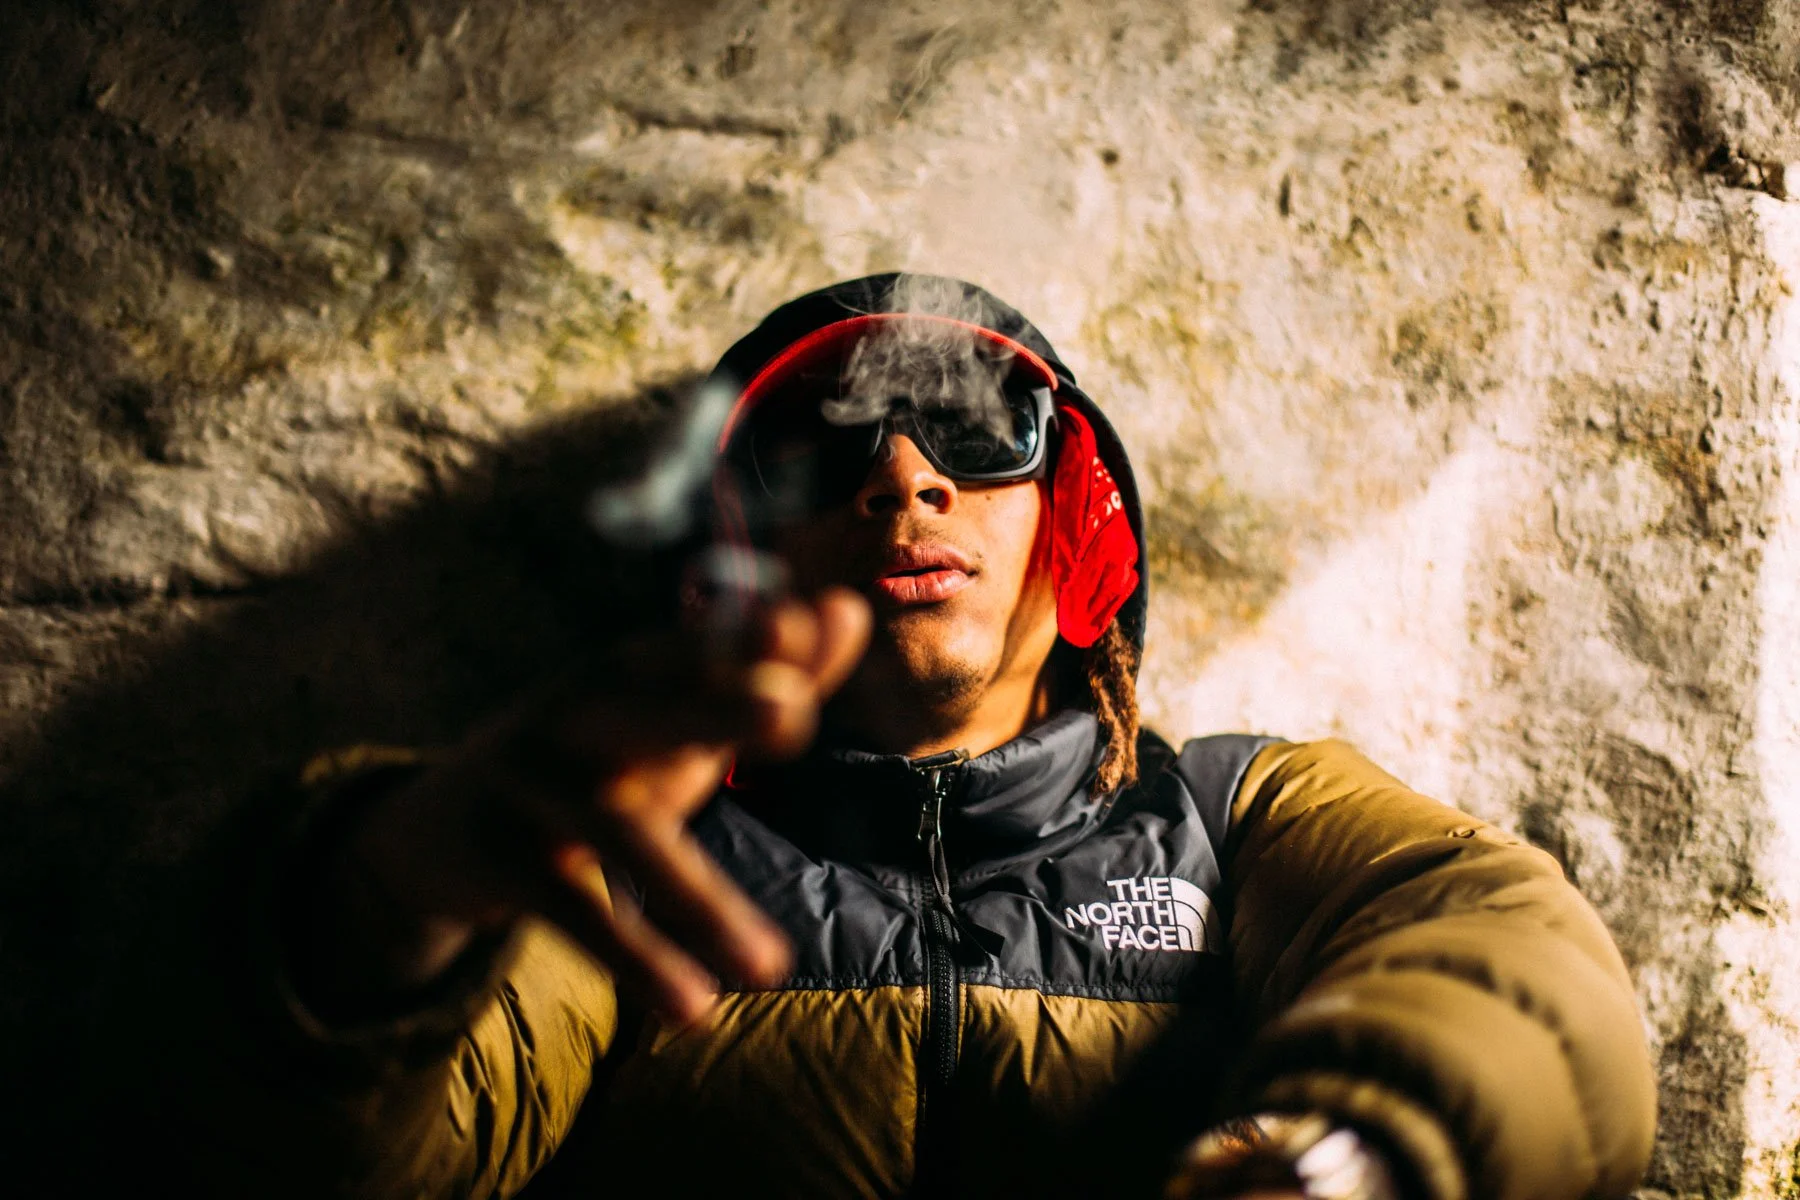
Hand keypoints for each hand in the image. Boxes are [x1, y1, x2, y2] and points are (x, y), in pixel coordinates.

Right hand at [297, 588, 870, 1023]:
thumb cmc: (596, 759)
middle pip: (656, 706)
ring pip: (624, 835)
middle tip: (794, 710)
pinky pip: (575, 912)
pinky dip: (635, 958)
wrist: (439, 827)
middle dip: (722, 703)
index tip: (799, 621)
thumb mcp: (672, 719)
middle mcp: (579, 713)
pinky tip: (694, 1006)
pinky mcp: (504, 858)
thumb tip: (848, 608)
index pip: (696, 646)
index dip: (745, 636)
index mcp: (629, 671)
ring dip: (701, 903)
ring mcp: (535, 783)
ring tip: (769, 968)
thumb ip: (762, 673)